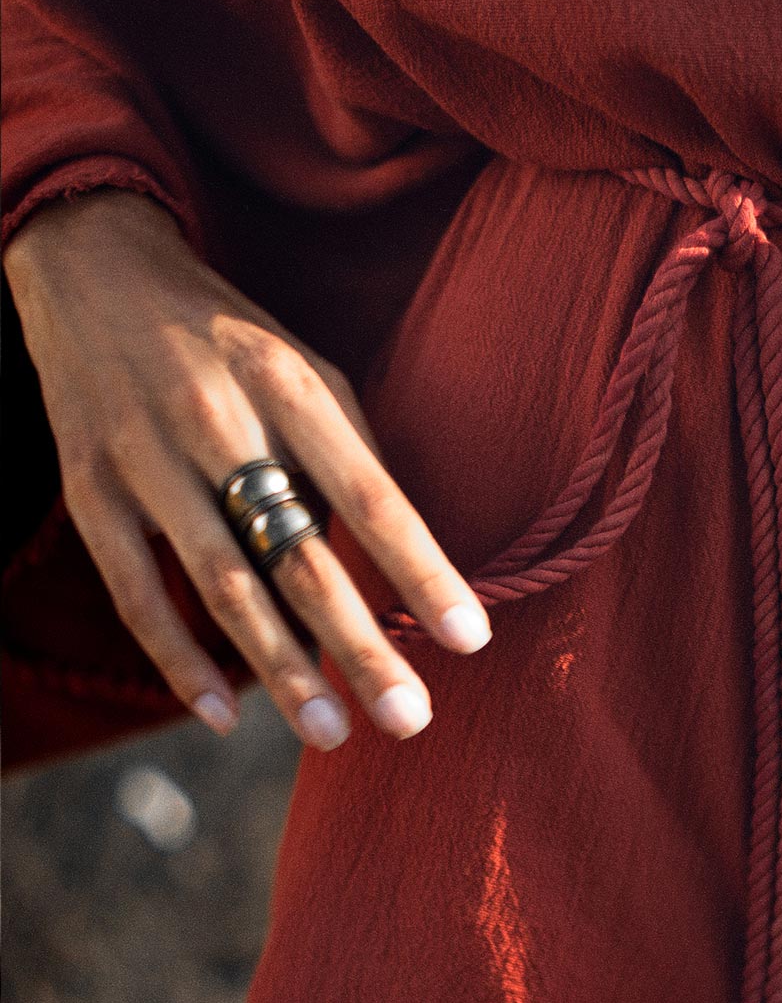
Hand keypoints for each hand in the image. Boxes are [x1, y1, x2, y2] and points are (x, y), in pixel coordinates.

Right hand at [2, 188, 491, 748]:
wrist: (91, 270)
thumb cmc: (230, 342)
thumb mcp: (306, 371)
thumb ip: (352, 461)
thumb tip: (399, 572)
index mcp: (288, 384)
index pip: (371, 495)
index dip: (422, 571)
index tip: (472, 640)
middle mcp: (216, 420)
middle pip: (299, 555)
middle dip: (359, 646)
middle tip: (411, 719)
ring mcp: (145, 458)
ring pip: (223, 584)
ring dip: (282, 669)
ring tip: (333, 733)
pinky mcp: (88, 491)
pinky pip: (137, 594)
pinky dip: (181, 660)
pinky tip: (227, 715)